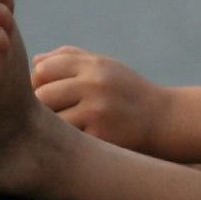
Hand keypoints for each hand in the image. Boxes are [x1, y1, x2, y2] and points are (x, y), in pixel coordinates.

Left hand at [32, 46, 167, 151]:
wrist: (165, 119)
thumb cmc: (127, 92)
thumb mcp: (106, 66)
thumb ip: (71, 58)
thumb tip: (35, 63)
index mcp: (95, 65)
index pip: (43, 70)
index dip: (39, 84)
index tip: (51, 94)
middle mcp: (96, 84)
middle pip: (42, 95)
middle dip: (43, 108)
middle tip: (54, 116)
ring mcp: (98, 111)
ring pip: (51, 120)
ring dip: (53, 127)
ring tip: (64, 129)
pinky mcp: (102, 136)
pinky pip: (66, 140)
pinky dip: (68, 142)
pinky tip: (78, 141)